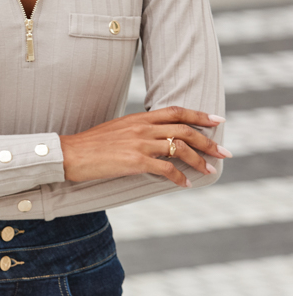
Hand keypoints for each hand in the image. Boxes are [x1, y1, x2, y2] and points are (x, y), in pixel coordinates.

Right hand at [59, 106, 229, 188]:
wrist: (70, 153)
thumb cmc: (91, 145)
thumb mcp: (117, 130)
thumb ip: (138, 131)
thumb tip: (155, 139)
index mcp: (139, 117)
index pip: (176, 111)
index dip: (199, 114)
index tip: (217, 120)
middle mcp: (142, 127)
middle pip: (184, 129)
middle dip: (208, 141)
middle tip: (224, 151)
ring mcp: (139, 143)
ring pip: (180, 148)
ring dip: (199, 160)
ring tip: (209, 170)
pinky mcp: (134, 161)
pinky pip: (166, 169)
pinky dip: (179, 177)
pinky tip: (184, 184)